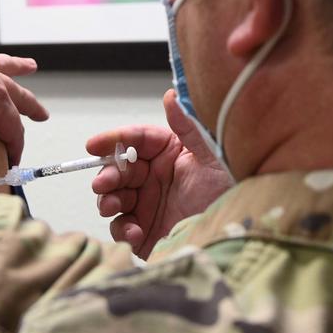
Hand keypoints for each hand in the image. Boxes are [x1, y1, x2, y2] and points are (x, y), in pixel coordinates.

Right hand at [87, 89, 232, 258]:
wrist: (238, 236)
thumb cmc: (233, 194)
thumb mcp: (213, 156)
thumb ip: (188, 127)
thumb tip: (171, 96)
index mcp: (168, 155)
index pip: (135, 141)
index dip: (113, 140)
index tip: (94, 145)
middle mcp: (155, 179)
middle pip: (117, 170)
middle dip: (106, 175)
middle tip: (103, 183)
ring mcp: (148, 206)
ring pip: (112, 198)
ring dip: (108, 201)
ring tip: (114, 207)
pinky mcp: (145, 233)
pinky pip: (121, 229)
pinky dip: (122, 230)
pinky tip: (135, 232)